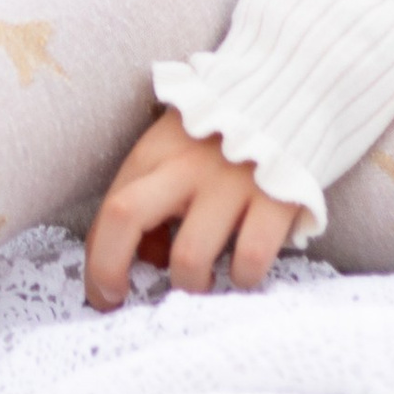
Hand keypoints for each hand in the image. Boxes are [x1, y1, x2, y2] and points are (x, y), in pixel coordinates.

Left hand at [84, 105, 314, 308]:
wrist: (296, 94)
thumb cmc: (223, 140)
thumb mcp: (177, 151)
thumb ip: (151, 196)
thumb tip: (144, 257)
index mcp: (158, 150)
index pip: (111, 207)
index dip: (97, 260)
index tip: (103, 293)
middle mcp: (188, 163)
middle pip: (126, 216)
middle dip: (110, 268)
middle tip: (121, 299)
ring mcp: (232, 181)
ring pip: (188, 257)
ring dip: (189, 284)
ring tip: (202, 281)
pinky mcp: (278, 198)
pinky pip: (250, 260)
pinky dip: (243, 278)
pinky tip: (244, 271)